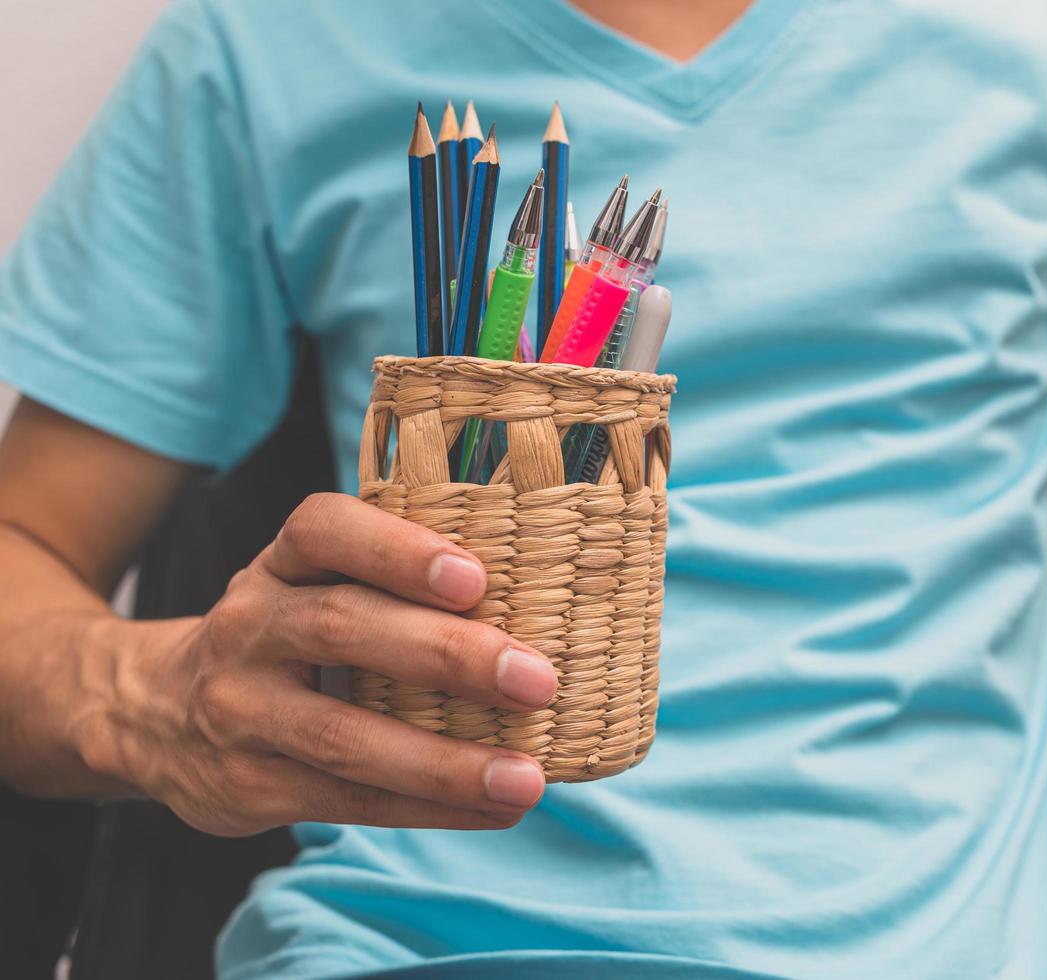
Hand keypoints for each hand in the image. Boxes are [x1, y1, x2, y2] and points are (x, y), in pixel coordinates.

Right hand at [77, 493, 558, 835]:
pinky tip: (492, 809)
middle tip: (537, 680)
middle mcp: (249, 626)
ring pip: (342, 735)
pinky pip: (346, 800)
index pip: (323, 531)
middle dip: (448, 656)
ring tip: (526, 779)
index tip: (474, 576)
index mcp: (279, 564)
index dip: (397, 548)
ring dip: (445, 763)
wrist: (152, 713)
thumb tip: (546, 610)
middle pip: (342, 629)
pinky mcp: (247, 785)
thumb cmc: (284, 637)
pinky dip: (428, 807)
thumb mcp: (312, 587)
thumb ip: (394, 586)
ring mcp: (241, 710)